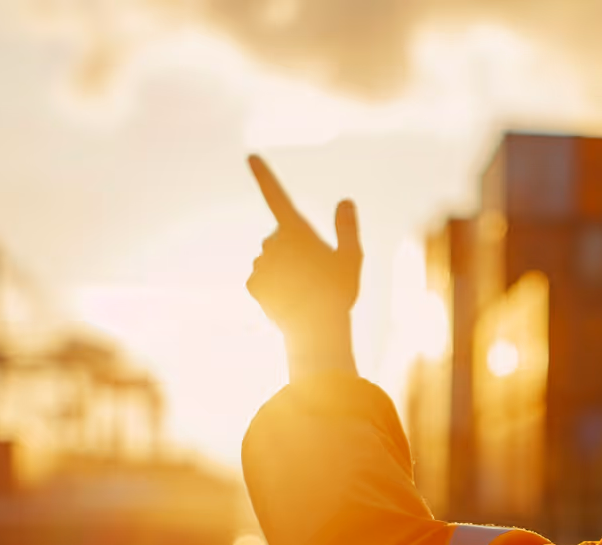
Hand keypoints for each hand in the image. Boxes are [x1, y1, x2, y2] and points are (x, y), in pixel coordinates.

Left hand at [246, 154, 362, 336]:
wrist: (316, 329)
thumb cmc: (338, 292)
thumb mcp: (351, 257)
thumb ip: (346, 227)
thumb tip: (345, 201)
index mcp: (296, 230)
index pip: (276, 195)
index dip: (263, 175)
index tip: (250, 157)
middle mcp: (272, 242)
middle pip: (283, 239)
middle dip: (295, 250)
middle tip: (318, 274)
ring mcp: (260, 264)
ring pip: (273, 261)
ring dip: (287, 271)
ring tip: (307, 292)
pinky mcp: (252, 284)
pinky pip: (264, 281)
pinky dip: (276, 288)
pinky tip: (291, 301)